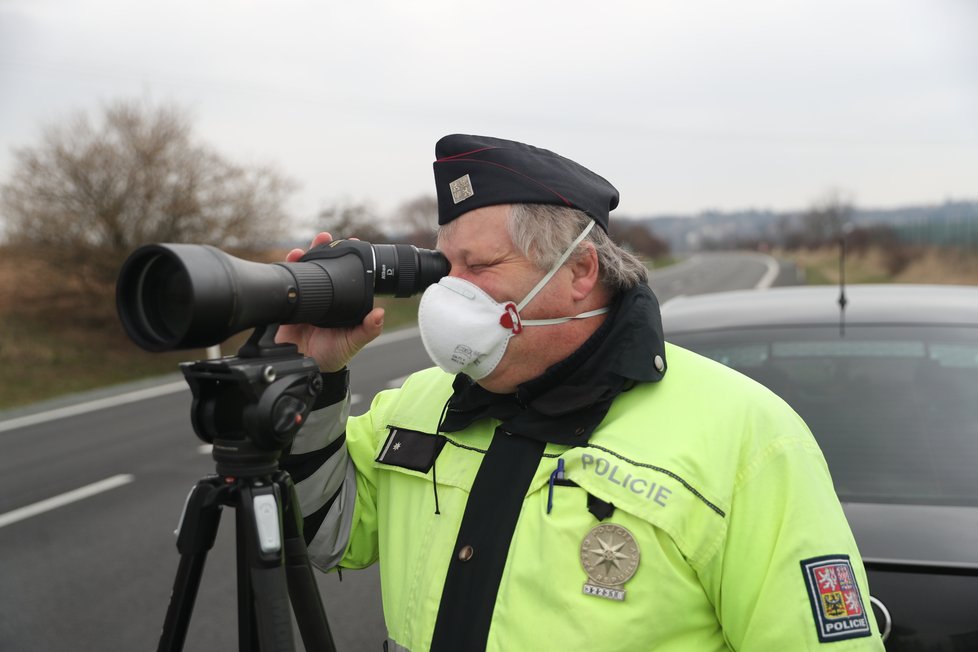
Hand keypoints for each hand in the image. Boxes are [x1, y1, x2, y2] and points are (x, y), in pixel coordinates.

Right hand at [275, 232, 385, 371]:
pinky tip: (289, 261)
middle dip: (322, 250)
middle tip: (324, 238)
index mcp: (342, 301)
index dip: (347, 258)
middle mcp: (325, 296)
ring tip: (303, 249)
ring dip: (304, 256)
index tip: (351, 241)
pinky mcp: (289, 304)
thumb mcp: (353, 343)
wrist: (304, 369)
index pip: (345, 274)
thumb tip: (380, 313)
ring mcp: (307, 299)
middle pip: (323, 267)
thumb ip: (367, 330)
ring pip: (305, 271)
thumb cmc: (332, 355)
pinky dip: (287, 270)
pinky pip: (287, 284)